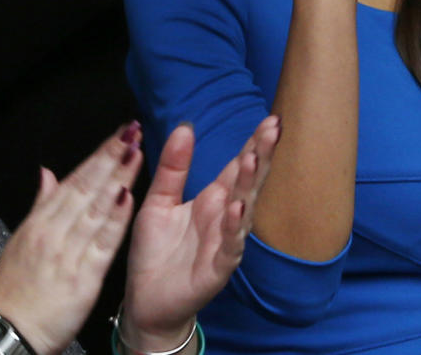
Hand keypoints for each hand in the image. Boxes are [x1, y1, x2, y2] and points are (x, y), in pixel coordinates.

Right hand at [0, 122, 144, 354]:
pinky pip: (102, 243)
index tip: (119, 134)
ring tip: (136, 152)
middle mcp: (53, 232)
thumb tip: (48, 173)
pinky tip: (129, 198)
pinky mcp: (81, 277)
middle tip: (132, 131)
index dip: (99, 155)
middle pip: (86, 187)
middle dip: (111, 157)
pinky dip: (115, 219)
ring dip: (118, 178)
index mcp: (40, 223)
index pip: (73, 181)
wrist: (6, 337)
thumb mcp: (22, 243)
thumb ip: (41, 207)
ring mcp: (67, 253)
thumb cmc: (15, 292)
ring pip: (96, 208)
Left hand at [119, 117, 279, 351]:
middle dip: (261, 155)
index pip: (237, 165)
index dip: (254, 143)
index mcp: (213, 199)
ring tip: (253, 159)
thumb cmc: (155, 252)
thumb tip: (185, 127)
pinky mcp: (218, 268)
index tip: (270, 119)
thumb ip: (173, 167)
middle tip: (274, 128)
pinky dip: (235, 228)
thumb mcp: (158, 201)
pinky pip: (230, 246)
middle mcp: (225, 217)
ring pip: (244, 208)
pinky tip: (238, 208)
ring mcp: (225, 242)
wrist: (146, 302)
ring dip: (249, 185)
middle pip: (248, 181)